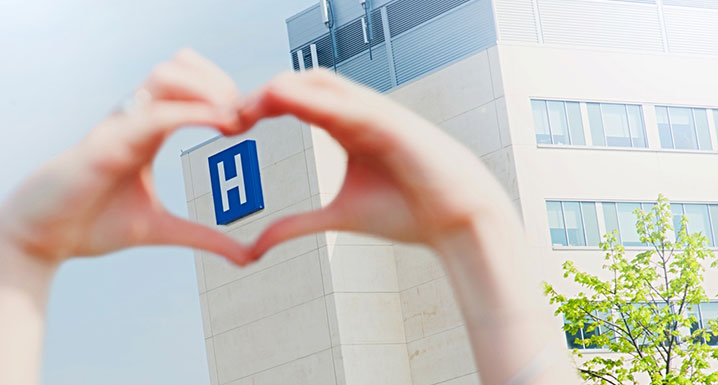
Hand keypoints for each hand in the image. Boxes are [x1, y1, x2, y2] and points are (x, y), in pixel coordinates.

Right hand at [0, 49, 250, 264]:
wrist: (42, 237)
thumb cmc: (93, 223)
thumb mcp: (161, 230)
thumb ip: (205, 237)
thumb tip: (249, 257)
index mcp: (148, 129)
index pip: (189, 83)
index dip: (223, 92)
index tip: (248, 124)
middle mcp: (135, 118)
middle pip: (182, 64)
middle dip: (221, 83)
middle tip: (245, 119)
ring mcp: (121, 125)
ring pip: (168, 74)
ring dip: (208, 89)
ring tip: (233, 120)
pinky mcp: (107, 143)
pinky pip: (153, 114)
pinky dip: (192, 113)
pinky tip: (221, 125)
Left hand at [239, 69, 512, 258]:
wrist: (456, 219)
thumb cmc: (405, 212)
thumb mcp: (337, 217)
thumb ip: (295, 225)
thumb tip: (255, 246)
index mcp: (345, 127)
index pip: (294, 101)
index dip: (259, 106)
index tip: (229, 126)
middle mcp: (358, 113)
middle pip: (301, 84)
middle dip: (262, 94)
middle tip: (229, 117)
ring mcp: (376, 113)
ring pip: (321, 82)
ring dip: (282, 89)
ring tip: (248, 108)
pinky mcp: (392, 121)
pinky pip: (349, 102)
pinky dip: (316, 100)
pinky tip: (285, 103)